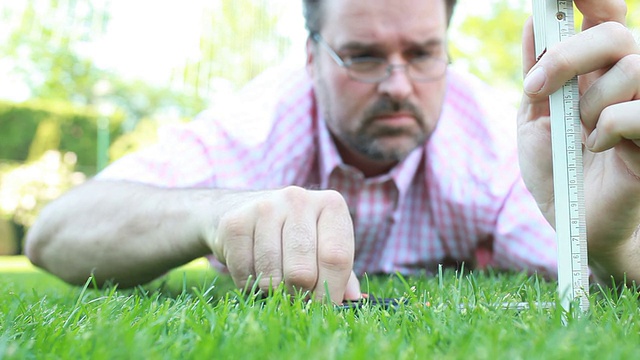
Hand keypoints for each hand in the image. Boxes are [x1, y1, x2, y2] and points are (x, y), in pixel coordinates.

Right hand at [208, 186, 360, 302]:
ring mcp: (265, 207)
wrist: (240, 209)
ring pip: (272, 277)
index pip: (336, 258)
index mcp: (331, 205)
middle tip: (296, 299)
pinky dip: (250, 284)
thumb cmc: (293, 235)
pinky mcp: (235, 222)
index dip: (331, 292)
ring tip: (276, 282)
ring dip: (274, 292)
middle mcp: (299, 199)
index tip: (323, 308)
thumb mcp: (323, 245)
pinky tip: (254, 270)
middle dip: (299, 297)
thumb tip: (356, 301)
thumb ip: (342, 273)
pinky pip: (245, 273)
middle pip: (303, 272)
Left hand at [518, 1, 639, 258]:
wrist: (570, 217)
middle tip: (535, 89)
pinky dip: (607, 127)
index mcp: (598, 69)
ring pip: (632, 67)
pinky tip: (597, 146)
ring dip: (588, 101)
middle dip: (567, 55)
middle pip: (615, 32)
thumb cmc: (555, 167)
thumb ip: (537, 72)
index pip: (606, 14)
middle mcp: (629, 80)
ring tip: (578, 130)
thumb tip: (534, 22)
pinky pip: (635, 112)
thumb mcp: (534, 116)